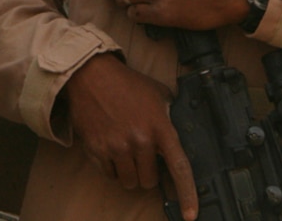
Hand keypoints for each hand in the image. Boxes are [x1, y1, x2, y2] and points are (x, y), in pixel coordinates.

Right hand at [64, 53, 197, 220]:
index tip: (190, 213)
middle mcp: (139, 140)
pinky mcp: (97, 150)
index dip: (187, 193)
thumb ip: (170, 115)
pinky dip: (111, 167)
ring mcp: (116, 147)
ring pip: (129, 182)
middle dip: (147, 171)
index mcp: (159, 126)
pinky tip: (111, 147)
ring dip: (129, 172)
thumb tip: (179, 132)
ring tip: (126, 150)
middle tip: (141, 154)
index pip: (178, 167)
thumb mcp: (158, 93)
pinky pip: (109, 175)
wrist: (92, 75)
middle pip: (149, 180)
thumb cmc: (126, 83)